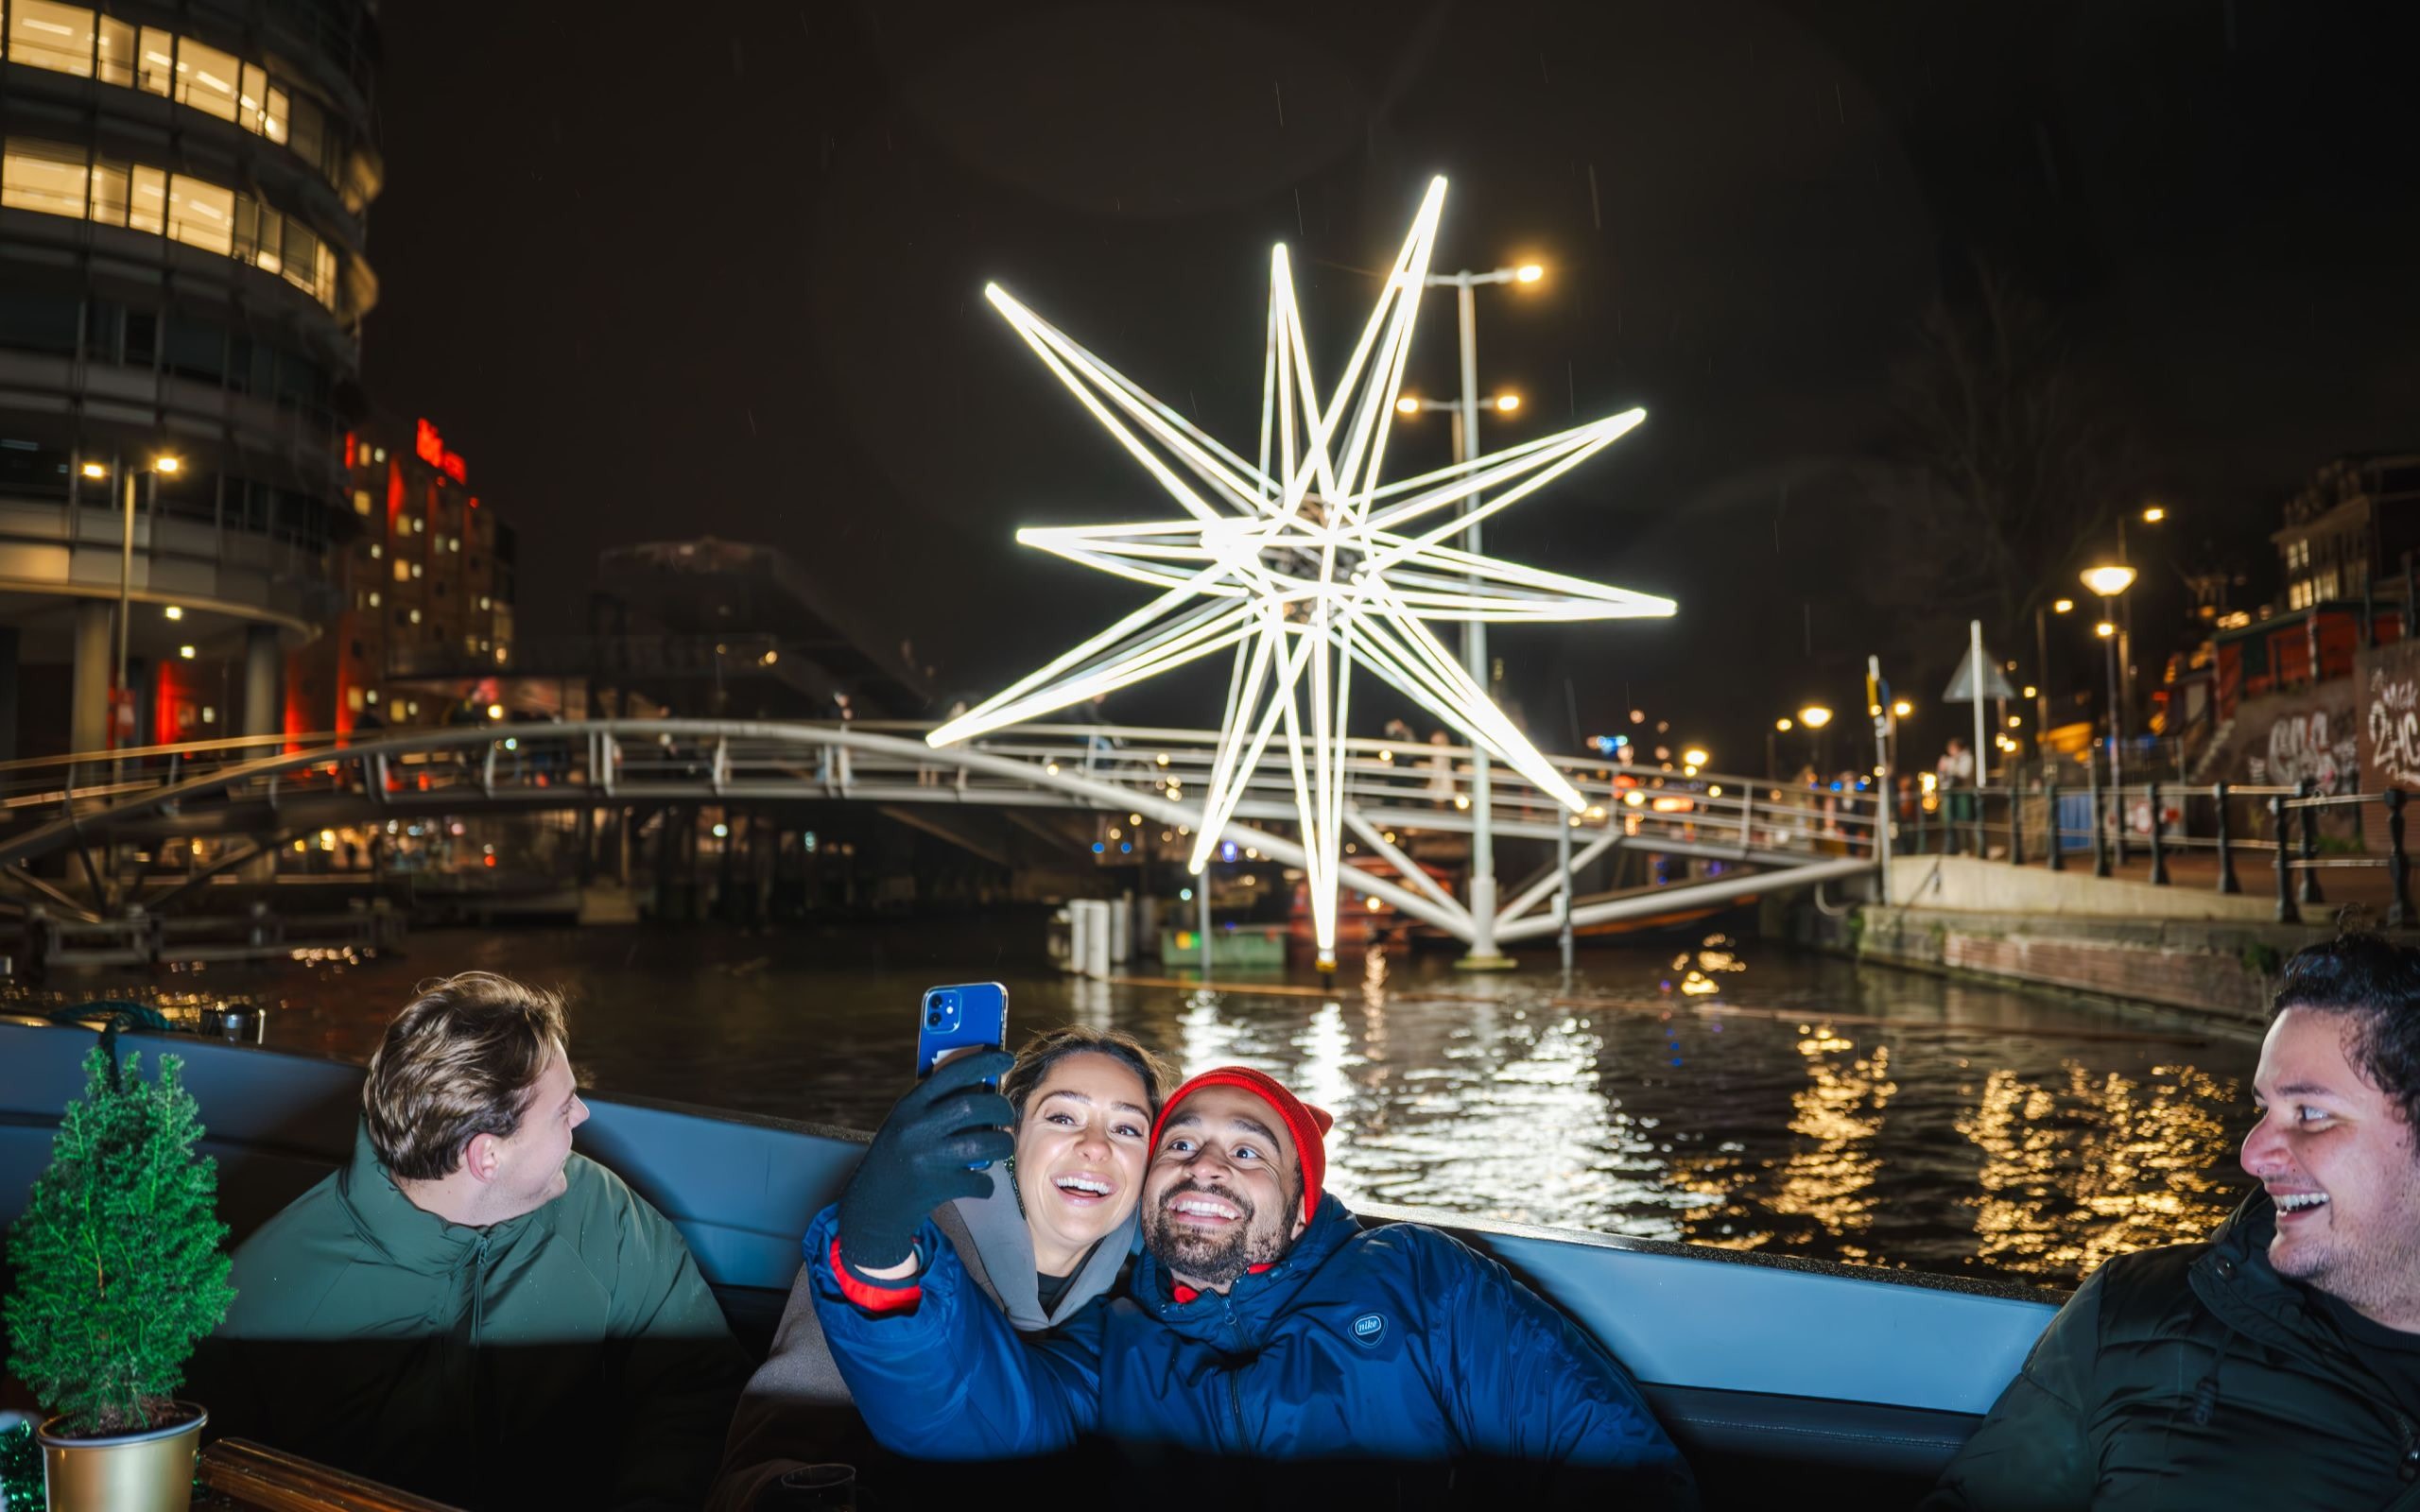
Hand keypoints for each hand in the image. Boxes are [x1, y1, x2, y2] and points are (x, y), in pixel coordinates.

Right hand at [836, 1047, 1015, 1273]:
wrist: (870, 1207)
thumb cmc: (897, 1159)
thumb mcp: (905, 1123)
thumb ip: (936, 1106)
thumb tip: (985, 1087)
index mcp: (909, 1106)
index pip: (952, 1073)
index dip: (984, 1062)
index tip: (1007, 1058)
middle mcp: (916, 1127)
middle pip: (974, 1106)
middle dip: (1001, 1108)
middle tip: (1006, 1114)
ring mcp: (927, 1157)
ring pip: (985, 1143)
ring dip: (1003, 1144)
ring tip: (1001, 1146)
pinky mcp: (937, 1186)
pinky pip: (979, 1180)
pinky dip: (985, 1183)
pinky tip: (978, 1182)